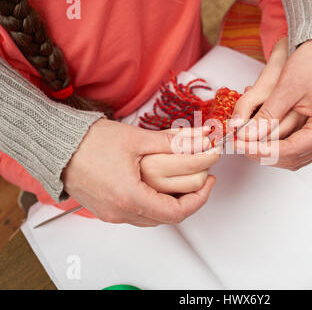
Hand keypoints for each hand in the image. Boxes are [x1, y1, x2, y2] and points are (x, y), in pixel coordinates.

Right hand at [63, 119, 218, 225]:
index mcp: (129, 196)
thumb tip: (199, 140)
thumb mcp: (137, 139)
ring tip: (184, 184)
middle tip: (202, 180)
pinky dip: (154, 205)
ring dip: (172, 204)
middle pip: (166, 217)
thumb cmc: (89, 142)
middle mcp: (120, 211)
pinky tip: (161, 189)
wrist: (57, 145)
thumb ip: (171, 142)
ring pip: (153, 219)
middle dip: (189, 199)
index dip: (199, 198)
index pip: (176, 212)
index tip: (209, 182)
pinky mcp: (106, 211)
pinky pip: (138, 216)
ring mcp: (112, 214)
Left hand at [232, 38, 311, 169]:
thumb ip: (266, 116)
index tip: (239, 144)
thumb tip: (245, 135)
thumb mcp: (285, 89)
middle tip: (239, 144)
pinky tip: (261, 139)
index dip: (260, 149)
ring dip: (269, 152)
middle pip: (291, 158)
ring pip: (294, 157)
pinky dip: (278, 146)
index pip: (289, 150)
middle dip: (262, 153)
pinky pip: (298, 148)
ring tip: (246, 141)